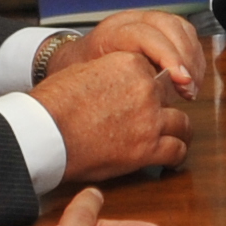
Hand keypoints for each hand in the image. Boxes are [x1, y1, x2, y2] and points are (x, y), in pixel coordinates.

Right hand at [33, 47, 190, 182]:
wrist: (45, 131)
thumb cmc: (53, 104)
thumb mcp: (83, 72)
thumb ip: (107, 75)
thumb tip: (109, 84)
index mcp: (129, 64)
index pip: (153, 74)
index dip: (149, 90)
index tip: (145, 101)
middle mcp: (145, 89)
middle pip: (167, 98)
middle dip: (161, 109)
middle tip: (156, 121)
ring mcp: (149, 119)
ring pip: (180, 123)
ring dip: (177, 132)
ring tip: (174, 138)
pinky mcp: (148, 148)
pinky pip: (176, 151)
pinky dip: (176, 157)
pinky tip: (171, 161)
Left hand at [68, 9, 208, 97]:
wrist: (80, 62)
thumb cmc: (87, 76)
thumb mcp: (96, 83)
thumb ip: (121, 87)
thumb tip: (150, 99)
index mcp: (111, 32)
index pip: (144, 34)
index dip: (167, 56)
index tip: (181, 81)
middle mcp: (130, 21)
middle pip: (168, 26)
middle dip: (185, 58)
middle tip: (189, 89)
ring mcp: (147, 20)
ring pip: (180, 27)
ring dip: (193, 58)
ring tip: (191, 87)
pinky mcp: (161, 27)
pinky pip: (186, 33)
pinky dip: (194, 55)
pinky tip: (191, 77)